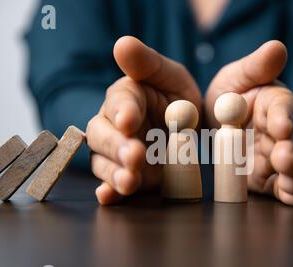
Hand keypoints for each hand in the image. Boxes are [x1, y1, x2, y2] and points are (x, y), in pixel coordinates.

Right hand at [87, 36, 201, 204]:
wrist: (189, 129)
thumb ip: (147, 63)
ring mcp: (118, 154)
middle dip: (116, 146)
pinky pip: (113, 185)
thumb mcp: (171, 76)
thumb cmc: (177, 97)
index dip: (122, 111)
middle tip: (134, 155)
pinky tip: (108, 197)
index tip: (130, 120)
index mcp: (125, 98)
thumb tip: (122, 43)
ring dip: (115, 173)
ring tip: (130, 181)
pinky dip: (110, 192)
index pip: (118, 102)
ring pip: (105, 163)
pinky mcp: (127, 176)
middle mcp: (114, 126)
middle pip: (102, 136)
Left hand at [205, 41, 292, 204]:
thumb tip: (277, 47)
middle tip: (284, 157)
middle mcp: (285, 130)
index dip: (284, 116)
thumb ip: (255, 67)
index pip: (284, 107)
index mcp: (276, 103)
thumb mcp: (235, 79)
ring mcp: (281, 156)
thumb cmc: (230, 98)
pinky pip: (286, 187)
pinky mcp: (272, 178)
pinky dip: (291, 192)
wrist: (219, 128)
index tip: (280, 125)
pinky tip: (291, 197)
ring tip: (289, 181)